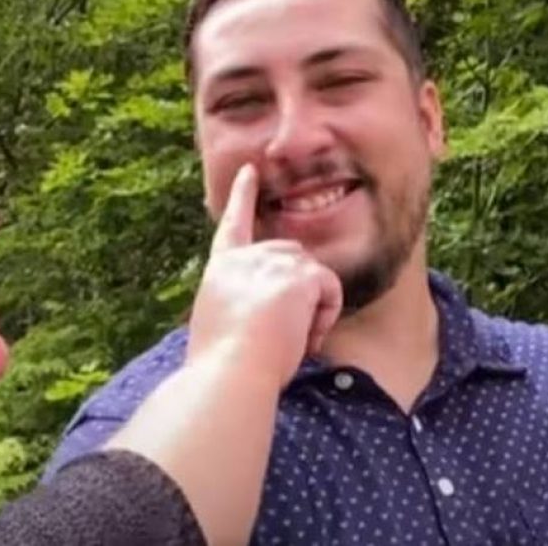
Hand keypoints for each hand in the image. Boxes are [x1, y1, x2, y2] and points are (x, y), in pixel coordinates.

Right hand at [186, 163, 342, 385]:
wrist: (228, 376)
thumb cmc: (222, 368)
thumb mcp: (219, 327)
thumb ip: (241, 307)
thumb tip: (266, 317)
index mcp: (221, 271)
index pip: (233, 226)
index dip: (242, 197)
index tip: (250, 171)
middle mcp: (244, 258)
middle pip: (294, 261)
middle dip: (299, 296)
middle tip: (280, 338)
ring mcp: (271, 261)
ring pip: (314, 278)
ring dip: (310, 312)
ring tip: (285, 341)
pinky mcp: (298, 273)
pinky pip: (329, 290)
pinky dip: (323, 318)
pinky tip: (300, 338)